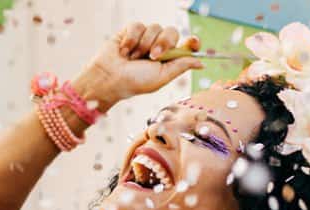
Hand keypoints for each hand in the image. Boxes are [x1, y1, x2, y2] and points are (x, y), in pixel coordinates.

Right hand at [74, 23, 204, 111]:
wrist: (108, 78)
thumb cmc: (133, 82)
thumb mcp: (161, 77)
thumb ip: (181, 66)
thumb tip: (201, 63)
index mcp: (168, 58)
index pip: (186, 45)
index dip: (192, 41)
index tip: (193, 42)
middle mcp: (158, 46)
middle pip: (172, 32)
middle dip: (164, 43)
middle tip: (152, 56)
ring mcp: (144, 38)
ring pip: (155, 28)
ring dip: (144, 44)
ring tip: (133, 57)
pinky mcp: (130, 31)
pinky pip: (138, 26)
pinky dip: (131, 39)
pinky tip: (124, 51)